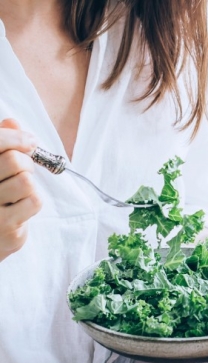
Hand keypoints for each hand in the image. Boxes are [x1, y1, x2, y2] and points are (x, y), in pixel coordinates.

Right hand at [0, 119, 41, 261]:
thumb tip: (12, 122)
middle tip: (21, 172)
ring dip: (28, 185)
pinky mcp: (6, 229)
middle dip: (25, 163)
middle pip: (14, 161)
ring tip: (17, 193)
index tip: (30, 142)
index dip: (15, 138)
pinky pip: (34, 201)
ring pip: (26, 181)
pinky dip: (32, 201)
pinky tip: (20, 208)